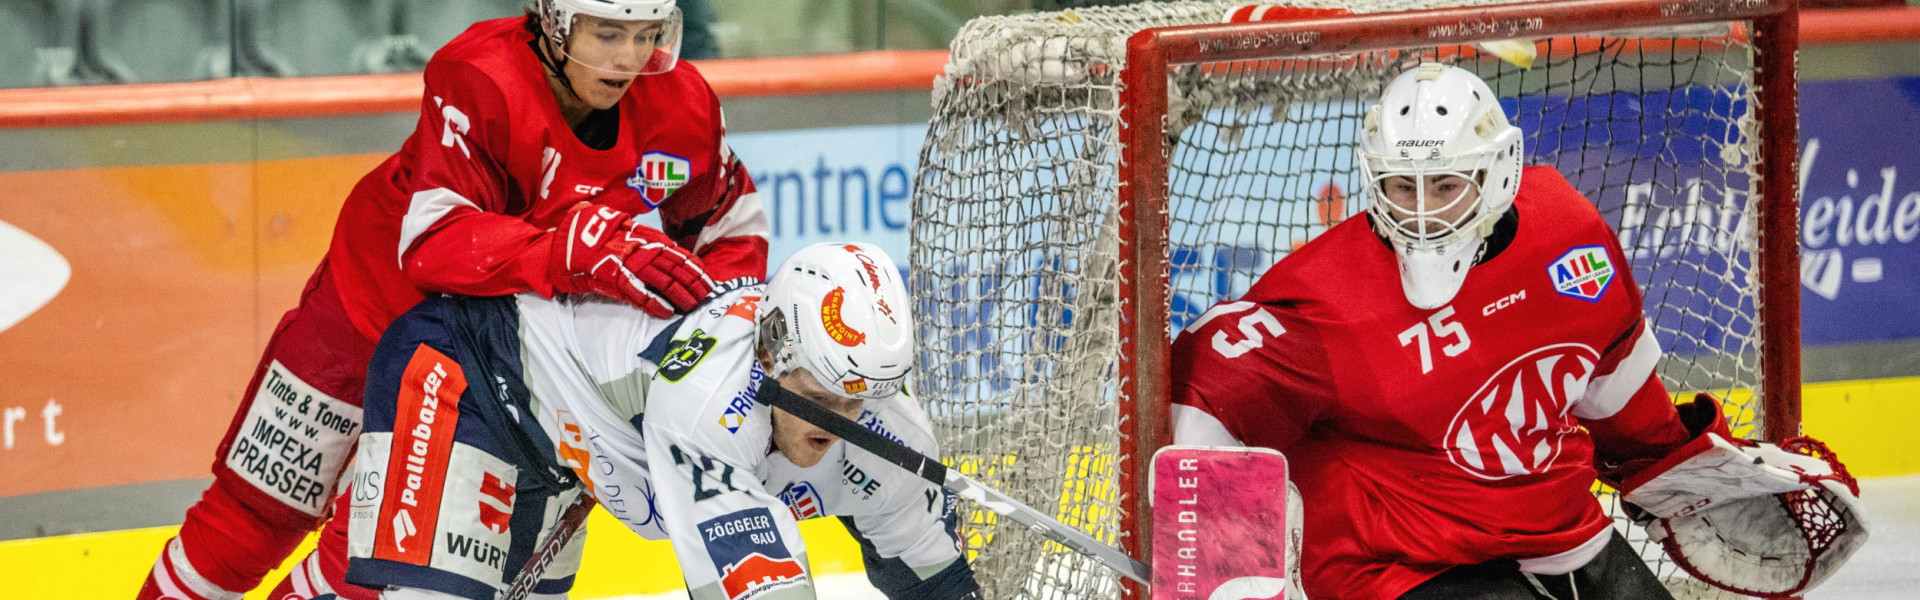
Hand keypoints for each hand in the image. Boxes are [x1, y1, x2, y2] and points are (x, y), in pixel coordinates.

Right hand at [549, 202, 713, 316]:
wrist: (551, 246)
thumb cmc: (578, 234)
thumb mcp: (609, 225)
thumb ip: (631, 232)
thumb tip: (654, 243)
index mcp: (634, 232)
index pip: (671, 249)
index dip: (691, 263)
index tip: (706, 275)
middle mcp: (632, 245)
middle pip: (671, 264)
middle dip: (691, 281)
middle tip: (707, 294)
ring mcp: (621, 260)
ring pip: (659, 278)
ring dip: (679, 293)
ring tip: (693, 305)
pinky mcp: (607, 277)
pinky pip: (635, 291)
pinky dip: (652, 302)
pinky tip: (667, 312)